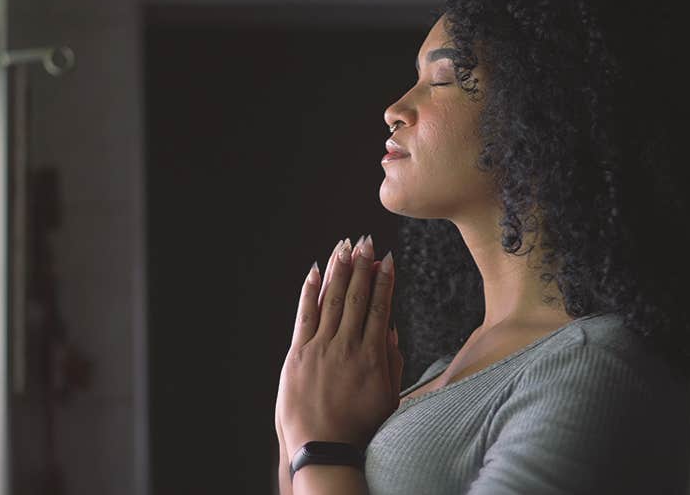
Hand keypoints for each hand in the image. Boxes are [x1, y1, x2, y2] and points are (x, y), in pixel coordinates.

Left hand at [275, 235, 403, 455]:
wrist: (323, 447)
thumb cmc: (358, 426)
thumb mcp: (389, 397)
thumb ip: (392, 361)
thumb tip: (391, 328)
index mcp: (373, 356)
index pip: (380, 308)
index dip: (384, 280)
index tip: (388, 259)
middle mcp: (347, 346)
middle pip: (357, 297)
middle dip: (363, 266)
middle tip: (367, 242)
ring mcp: (321, 348)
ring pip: (332, 300)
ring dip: (339, 270)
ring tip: (345, 247)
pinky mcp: (298, 353)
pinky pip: (305, 315)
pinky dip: (310, 291)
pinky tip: (315, 271)